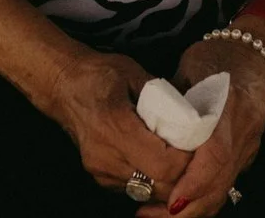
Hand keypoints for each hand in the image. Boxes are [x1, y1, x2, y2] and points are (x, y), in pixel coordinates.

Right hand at [34, 49, 189, 203]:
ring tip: (179, 153)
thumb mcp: (137, 75)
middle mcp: (106, 156)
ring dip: (169, 178)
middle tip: (195, 150)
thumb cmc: (101, 75)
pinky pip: (136, 188)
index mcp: (115, 127)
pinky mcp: (100, 177)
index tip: (199, 143)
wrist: (64, 87)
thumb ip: (166, 99)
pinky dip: (153, 178)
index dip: (187, 159)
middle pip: (159, 184)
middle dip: (183, 172)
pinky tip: (158, 158)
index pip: (163, 164)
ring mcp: (100, 170)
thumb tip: (195, 118)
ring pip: (148, 190)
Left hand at [149, 28, 264, 216]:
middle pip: (220, 182)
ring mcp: (248, 146)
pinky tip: (177, 204)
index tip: (171, 199)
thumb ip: (173, 101)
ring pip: (224, 190)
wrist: (258, 56)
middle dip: (187, 206)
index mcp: (230, 106)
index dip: (194, 181)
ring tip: (157, 214)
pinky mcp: (245, 155)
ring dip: (192, 209)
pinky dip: (202, 200)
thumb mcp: (191, 70)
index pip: (216, 154)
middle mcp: (243, 132)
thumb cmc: (221, 57)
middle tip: (149, 214)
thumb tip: (146, 128)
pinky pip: (225, 185)